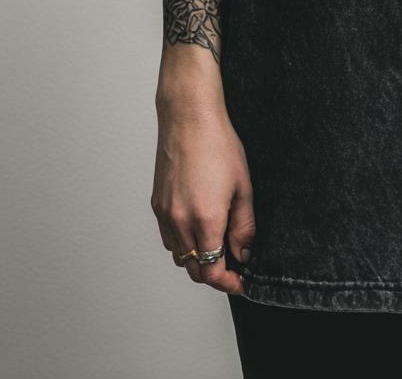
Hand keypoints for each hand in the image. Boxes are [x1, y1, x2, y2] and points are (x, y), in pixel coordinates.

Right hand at [151, 97, 255, 295]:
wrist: (189, 118)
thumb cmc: (218, 145)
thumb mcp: (243, 186)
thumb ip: (244, 226)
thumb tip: (244, 253)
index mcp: (205, 219)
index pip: (212, 271)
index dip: (228, 283)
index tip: (241, 282)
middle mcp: (180, 221)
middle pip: (194, 270)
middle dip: (215, 274)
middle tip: (234, 267)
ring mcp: (165, 214)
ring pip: (179, 256)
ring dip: (198, 260)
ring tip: (218, 245)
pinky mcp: (156, 205)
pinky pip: (168, 238)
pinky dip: (183, 244)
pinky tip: (198, 229)